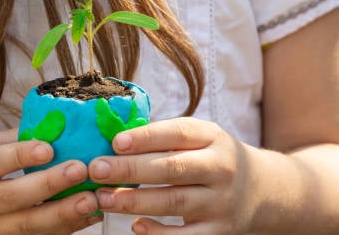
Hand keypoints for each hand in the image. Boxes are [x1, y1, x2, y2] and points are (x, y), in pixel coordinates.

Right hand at [0, 129, 100, 234]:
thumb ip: (9, 141)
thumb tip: (52, 124)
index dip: (18, 156)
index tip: (48, 147)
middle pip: (11, 197)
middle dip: (48, 185)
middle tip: (80, 169)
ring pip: (25, 226)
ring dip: (62, 214)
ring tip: (91, 199)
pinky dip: (63, 230)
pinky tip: (87, 216)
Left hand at [88, 118, 260, 234]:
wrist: (262, 189)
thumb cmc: (214, 157)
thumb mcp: (201, 137)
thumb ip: (165, 137)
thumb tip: (115, 142)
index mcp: (212, 138)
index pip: (177, 133)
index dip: (145, 137)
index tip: (115, 142)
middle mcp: (220, 168)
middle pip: (172, 168)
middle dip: (130, 169)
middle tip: (96, 169)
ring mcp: (221, 202)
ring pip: (173, 202)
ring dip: (134, 201)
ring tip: (103, 197)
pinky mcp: (219, 231)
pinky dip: (159, 233)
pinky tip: (136, 227)